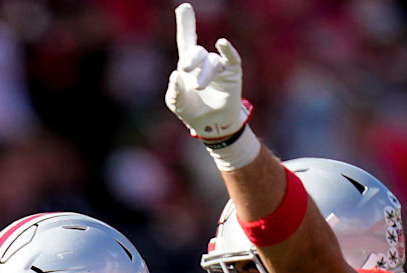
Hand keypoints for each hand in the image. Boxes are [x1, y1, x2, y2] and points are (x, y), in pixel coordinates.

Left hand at [165, 3, 248, 140]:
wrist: (211, 126)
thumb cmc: (192, 111)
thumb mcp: (176, 103)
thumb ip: (173, 90)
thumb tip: (176, 74)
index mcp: (188, 65)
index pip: (186, 41)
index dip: (186, 24)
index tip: (184, 8)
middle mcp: (203, 62)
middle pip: (196, 51)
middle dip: (190, 59)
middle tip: (184, 70)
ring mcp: (219, 66)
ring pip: (211, 62)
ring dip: (204, 74)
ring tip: (199, 88)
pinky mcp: (232, 72)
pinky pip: (231, 58)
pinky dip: (227, 50)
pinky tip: (221, 43)